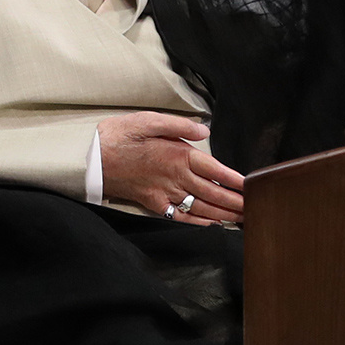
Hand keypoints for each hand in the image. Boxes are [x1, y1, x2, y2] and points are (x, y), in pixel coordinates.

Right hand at [98, 113, 245, 224]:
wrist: (89, 158)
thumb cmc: (119, 135)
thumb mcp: (149, 120)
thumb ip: (180, 125)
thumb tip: (205, 130)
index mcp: (178, 156)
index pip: (216, 171)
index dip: (237, 181)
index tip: (254, 187)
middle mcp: (175, 178)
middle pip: (214, 194)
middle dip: (237, 203)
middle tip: (256, 208)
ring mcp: (164, 193)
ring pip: (201, 207)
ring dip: (223, 214)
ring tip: (241, 218)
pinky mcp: (153, 203)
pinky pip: (180, 215)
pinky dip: (198, 222)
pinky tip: (211, 224)